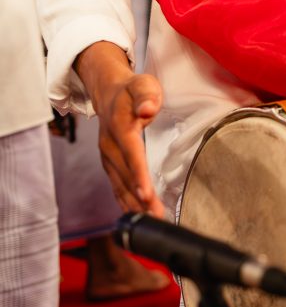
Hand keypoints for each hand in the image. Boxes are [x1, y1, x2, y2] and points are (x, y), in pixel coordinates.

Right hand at [75, 42, 164, 216]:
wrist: (109, 94)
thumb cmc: (131, 91)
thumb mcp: (143, 85)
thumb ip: (147, 96)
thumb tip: (148, 108)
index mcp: (120, 127)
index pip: (131, 154)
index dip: (138, 174)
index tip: (146, 194)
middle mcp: (110, 146)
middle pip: (127, 175)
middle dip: (140, 198)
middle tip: (157, 216)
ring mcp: (107, 157)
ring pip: (120, 185)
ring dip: (134, 205)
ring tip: (152, 221)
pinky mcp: (110, 165)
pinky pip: (117, 186)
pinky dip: (127, 202)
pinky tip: (138, 216)